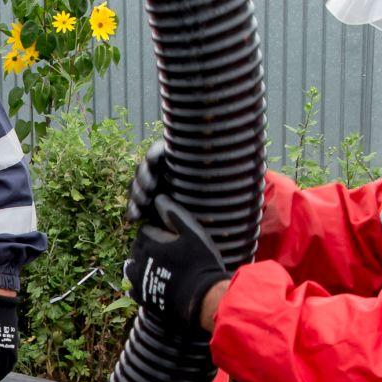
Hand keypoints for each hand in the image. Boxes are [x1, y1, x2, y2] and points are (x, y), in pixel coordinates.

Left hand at [124, 200, 228, 332]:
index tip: (170, 236)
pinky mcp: (143, 298)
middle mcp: (139, 260)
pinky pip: (134, 287)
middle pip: (138, 248)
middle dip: (149, 246)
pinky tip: (156, 282)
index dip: (158, 231)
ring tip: (160, 266)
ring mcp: (139, 281)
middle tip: (168, 251)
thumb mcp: (192, 233)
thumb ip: (173, 214)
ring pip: (133, 266)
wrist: (201, 299)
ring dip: (143, 263)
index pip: (145, 230)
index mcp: (149, 242)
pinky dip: (142, 283)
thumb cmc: (200, 263)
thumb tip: (159, 198)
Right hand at [134, 145, 288, 257]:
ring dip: (136, 194)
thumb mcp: (231, 183)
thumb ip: (231, 169)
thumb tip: (247, 153)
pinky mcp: (152, 206)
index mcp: (183, 160)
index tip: (156, 162)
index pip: (162, 149)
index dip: (155, 154)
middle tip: (149, 191)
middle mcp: (168, 172)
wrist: (222, 232)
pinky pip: (136, 204)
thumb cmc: (229, 200)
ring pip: (139, 185)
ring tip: (140, 208)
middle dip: (143, 178)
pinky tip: (133, 219)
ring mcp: (158, 189)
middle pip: (146, 167)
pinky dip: (133, 210)